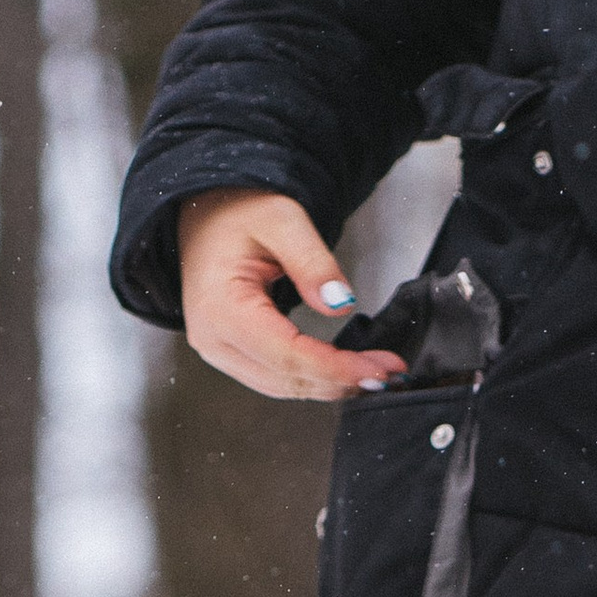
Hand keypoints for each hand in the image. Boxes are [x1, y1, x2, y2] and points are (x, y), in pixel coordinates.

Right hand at [177, 190, 406, 406]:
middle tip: (389, 372)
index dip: (337, 368)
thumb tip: (341, 303)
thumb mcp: (283, 220)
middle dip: (341, 380)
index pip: (287, 355)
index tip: (378, 368)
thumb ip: (313, 262)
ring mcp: (218, 350)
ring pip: (282, 386)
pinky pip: (274, 378)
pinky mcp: (229, 353)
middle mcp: (213, 338)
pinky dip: (312, 378)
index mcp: (220, 307)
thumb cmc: (238, 211)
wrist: (207, 213)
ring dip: (330, 385)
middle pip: (287, 378)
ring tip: (373, 373)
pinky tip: (341, 371)